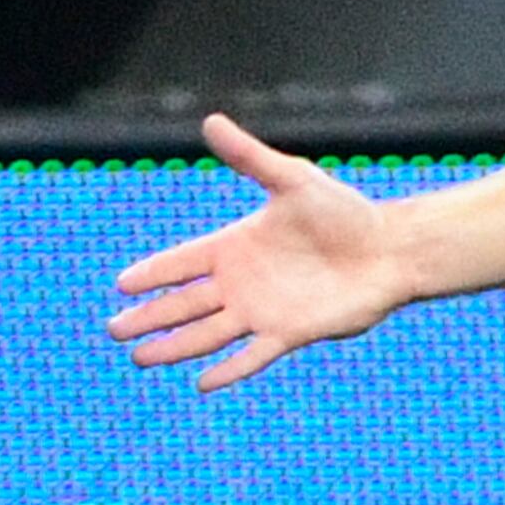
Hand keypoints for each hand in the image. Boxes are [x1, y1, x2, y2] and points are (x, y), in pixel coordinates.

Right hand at [106, 115, 411, 389]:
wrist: (390, 250)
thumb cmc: (345, 212)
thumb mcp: (293, 180)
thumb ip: (250, 158)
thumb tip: (211, 121)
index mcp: (236, 245)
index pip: (182, 263)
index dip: (153, 274)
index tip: (121, 285)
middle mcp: (243, 282)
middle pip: (184, 304)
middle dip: (149, 317)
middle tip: (113, 330)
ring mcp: (264, 310)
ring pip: (208, 334)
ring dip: (174, 346)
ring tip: (140, 358)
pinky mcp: (290, 333)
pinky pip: (252, 356)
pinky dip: (228, 370)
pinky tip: (201, 383)